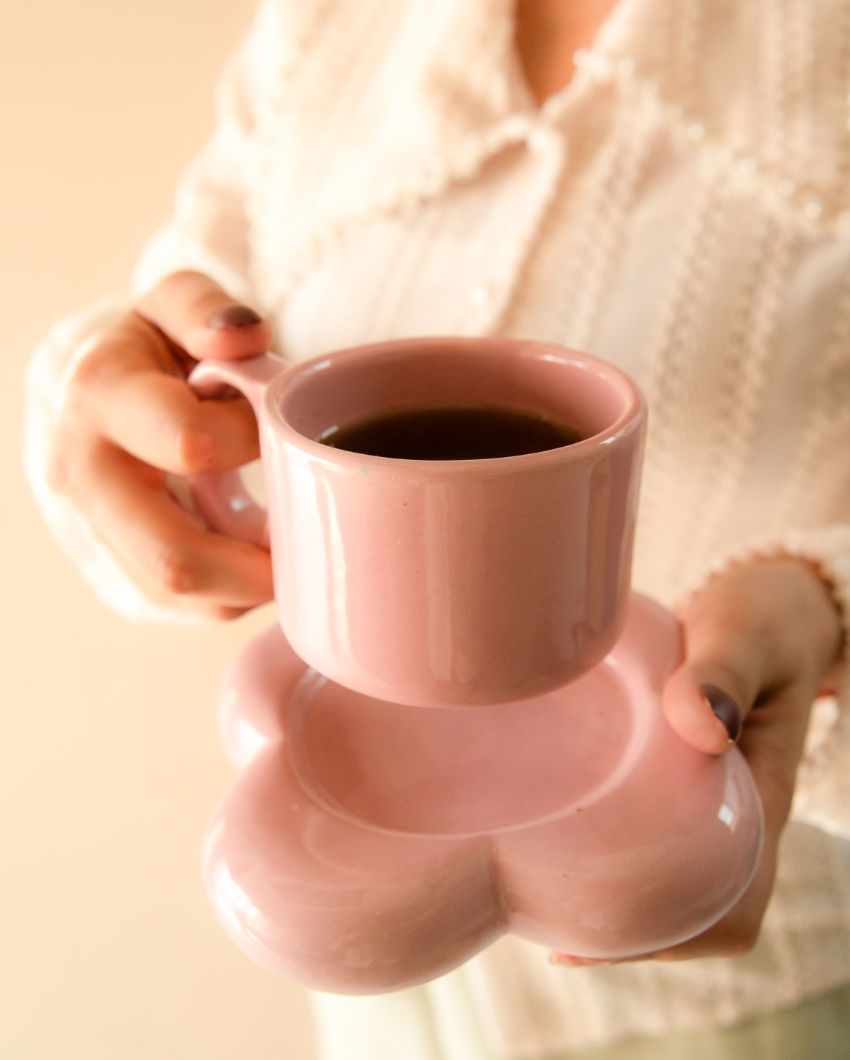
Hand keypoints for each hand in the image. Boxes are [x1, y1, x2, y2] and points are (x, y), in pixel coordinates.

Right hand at [50, 270, 274, 619]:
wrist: (100, 394)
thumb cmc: (156, 347)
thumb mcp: (176, 304)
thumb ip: (206, 307)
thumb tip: (244, 336)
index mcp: (103, 397)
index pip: (192, 443)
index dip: (256, 440)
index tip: (281, 425)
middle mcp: (87, 475)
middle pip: (175, 558)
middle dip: (259, 566)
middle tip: (316, 539)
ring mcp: (98, 532)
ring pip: (186, 596)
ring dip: (254, 583)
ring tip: (294, 541)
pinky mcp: (120, 572)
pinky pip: (188, 608)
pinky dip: (239, 591)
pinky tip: (263, 553)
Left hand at [550, 555, 842, 965]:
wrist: (764, 602)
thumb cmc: (762, 621)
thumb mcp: (748, 637)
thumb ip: (726, 671)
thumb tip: (701, 726)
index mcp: (757, 807)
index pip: (729, 910)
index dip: (672, 939)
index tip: (598, 940)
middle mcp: (725, 816)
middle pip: (684, 907)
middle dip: (622, 926)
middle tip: (543, 920)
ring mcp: (693, 798)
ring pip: (657, 872)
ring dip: (606, 890)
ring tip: (531, 894)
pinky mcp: (663, 772)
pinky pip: (638, 825)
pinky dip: (599, 845)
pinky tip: (544, 842)